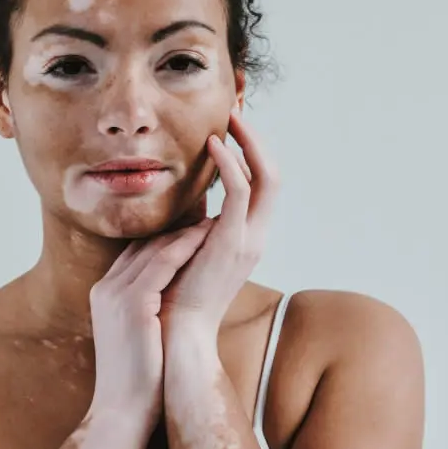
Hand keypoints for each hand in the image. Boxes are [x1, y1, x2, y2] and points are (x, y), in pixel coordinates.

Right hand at [87, 218, 216, 431]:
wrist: (122, 412)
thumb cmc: (137, 381)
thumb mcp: (136, 336)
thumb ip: (144, 310)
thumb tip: (170, 299)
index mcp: (104, 294)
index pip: (136, 254)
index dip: (165, 239)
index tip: (194, 228)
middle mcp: (106, 288)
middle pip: (144, 245)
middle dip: (177, 229)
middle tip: (210, 214)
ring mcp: (115, 294)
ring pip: (154, 249)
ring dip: (186, 232)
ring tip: (215, 220)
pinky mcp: (132, 304)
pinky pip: (162, 264)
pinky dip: (186, 248)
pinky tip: (208, 237)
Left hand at [160, 109, 278, 340]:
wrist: (176, 335)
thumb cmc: (174, 297)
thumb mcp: (189, 254)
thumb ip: (194, 230)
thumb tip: (182, 209)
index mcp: (247, 239)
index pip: (260, 186)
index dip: (250, 154)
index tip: (230, 129)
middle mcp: (256, 236)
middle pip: (273, 175)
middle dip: (256, 141)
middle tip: (234, 113)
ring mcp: (249, 239)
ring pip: (267, 177)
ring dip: (249, 144)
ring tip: (228, 121)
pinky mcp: (232, 241)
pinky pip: (241, 191)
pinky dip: (231, 164)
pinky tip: (213, 147)